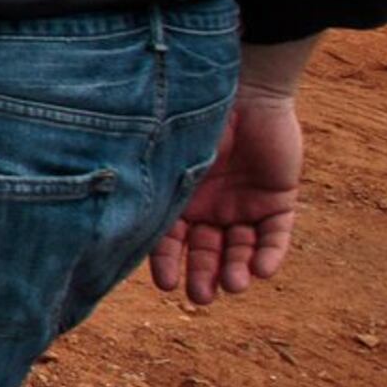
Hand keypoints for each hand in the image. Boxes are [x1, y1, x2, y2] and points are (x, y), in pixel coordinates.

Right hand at [151, 90, 300, 305]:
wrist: (245, 89)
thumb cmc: (193, 118)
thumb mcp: (169, 158)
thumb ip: (151, 184)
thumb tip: (108, 215)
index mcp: (179, 195)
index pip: (170, 238)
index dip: (167, 262)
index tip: (166, 285)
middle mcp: (211, 204)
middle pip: (207, 248)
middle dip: (203, 274)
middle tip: (201, 297)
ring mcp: (245, 202)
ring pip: (241, 246)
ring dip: (236, 268)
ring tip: (234, 285)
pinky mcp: (278, 199)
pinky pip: (276, 234)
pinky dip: (270, 253)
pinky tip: (262, 270)